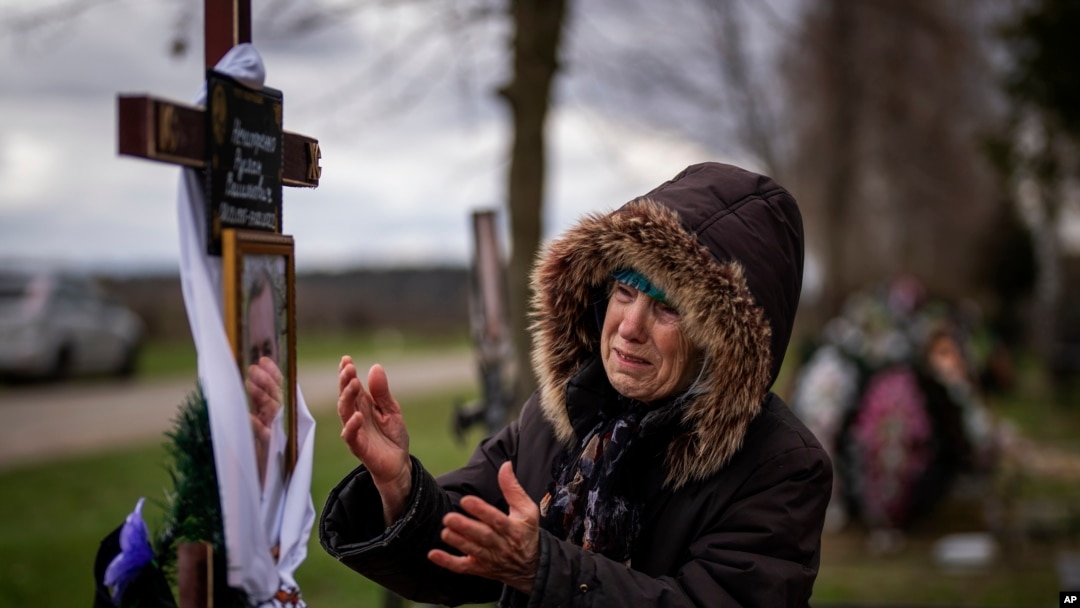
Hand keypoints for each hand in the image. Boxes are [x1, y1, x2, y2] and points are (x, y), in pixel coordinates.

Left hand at [246, 356, 282, 486]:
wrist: (256, 489)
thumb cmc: (249, 458)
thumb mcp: (248, 430)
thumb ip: (249, 410)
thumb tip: (240, 386)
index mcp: (272, 416)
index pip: (277, 390)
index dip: (272, 374)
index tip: (264, 359)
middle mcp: (276, 424)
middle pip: (276, 397)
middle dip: (266, 380)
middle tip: (254, 367)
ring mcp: (273, 436)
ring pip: (272, 411)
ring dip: (261, 395)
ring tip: (249, 381)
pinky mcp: (267, 452)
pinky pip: (262, 435)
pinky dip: (254, 425)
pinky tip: (247, 415)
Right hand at [338, 356, 411, 523]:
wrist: (399, 464)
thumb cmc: (392, 436)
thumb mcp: (392, 410)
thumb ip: (382, 392)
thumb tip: (375, 367)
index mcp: (363, 405)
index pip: (352, 386)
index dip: (347, 373)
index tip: (346, 359)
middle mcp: (356, 416)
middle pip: (345, 396)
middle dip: (345, 381)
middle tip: (348, 367)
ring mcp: (356, 431)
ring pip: (345, 412)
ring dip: (347, 398)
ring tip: (353, 383)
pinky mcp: (359, 447)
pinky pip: (351, 436)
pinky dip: (352, 426)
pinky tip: (358, 415)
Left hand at [428, 461, 539, 593]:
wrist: (532, 567)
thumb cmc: (527, 533)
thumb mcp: (527, 509)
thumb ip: (513, 488)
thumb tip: (506, 465)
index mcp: (514, 529)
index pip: (497, 519)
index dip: (481, 511)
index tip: (466, 501)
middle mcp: (502, 545)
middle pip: (483, 537)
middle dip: (465, 528)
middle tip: (449, 518)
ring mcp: (491, 559)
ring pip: (473, 551)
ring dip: (457, 542)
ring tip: (445, 532)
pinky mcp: (480, 568)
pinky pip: (463, 567)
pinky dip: (448, 563)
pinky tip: (433, 554)